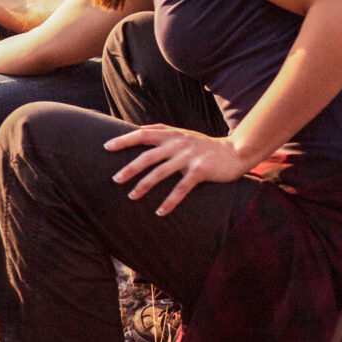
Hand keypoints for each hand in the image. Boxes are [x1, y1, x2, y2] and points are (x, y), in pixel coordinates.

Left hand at [105, 124, 253, 215]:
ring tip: (132, 197)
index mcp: (171, 134)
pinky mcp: (200, 171)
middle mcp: (177, 144)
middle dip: (130, 168)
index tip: (107, 147)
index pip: (142, 134)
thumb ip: (162, 130)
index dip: (124, 140)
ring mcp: (188, 157)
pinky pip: (181, 188)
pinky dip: (169, 201)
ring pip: (161, 172)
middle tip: (115, 180)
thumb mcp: (183, 133)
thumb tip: (138, 129)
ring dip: (144, 186)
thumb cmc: (204, 144)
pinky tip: (160, 212)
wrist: (234, 151)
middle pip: (147, 156)